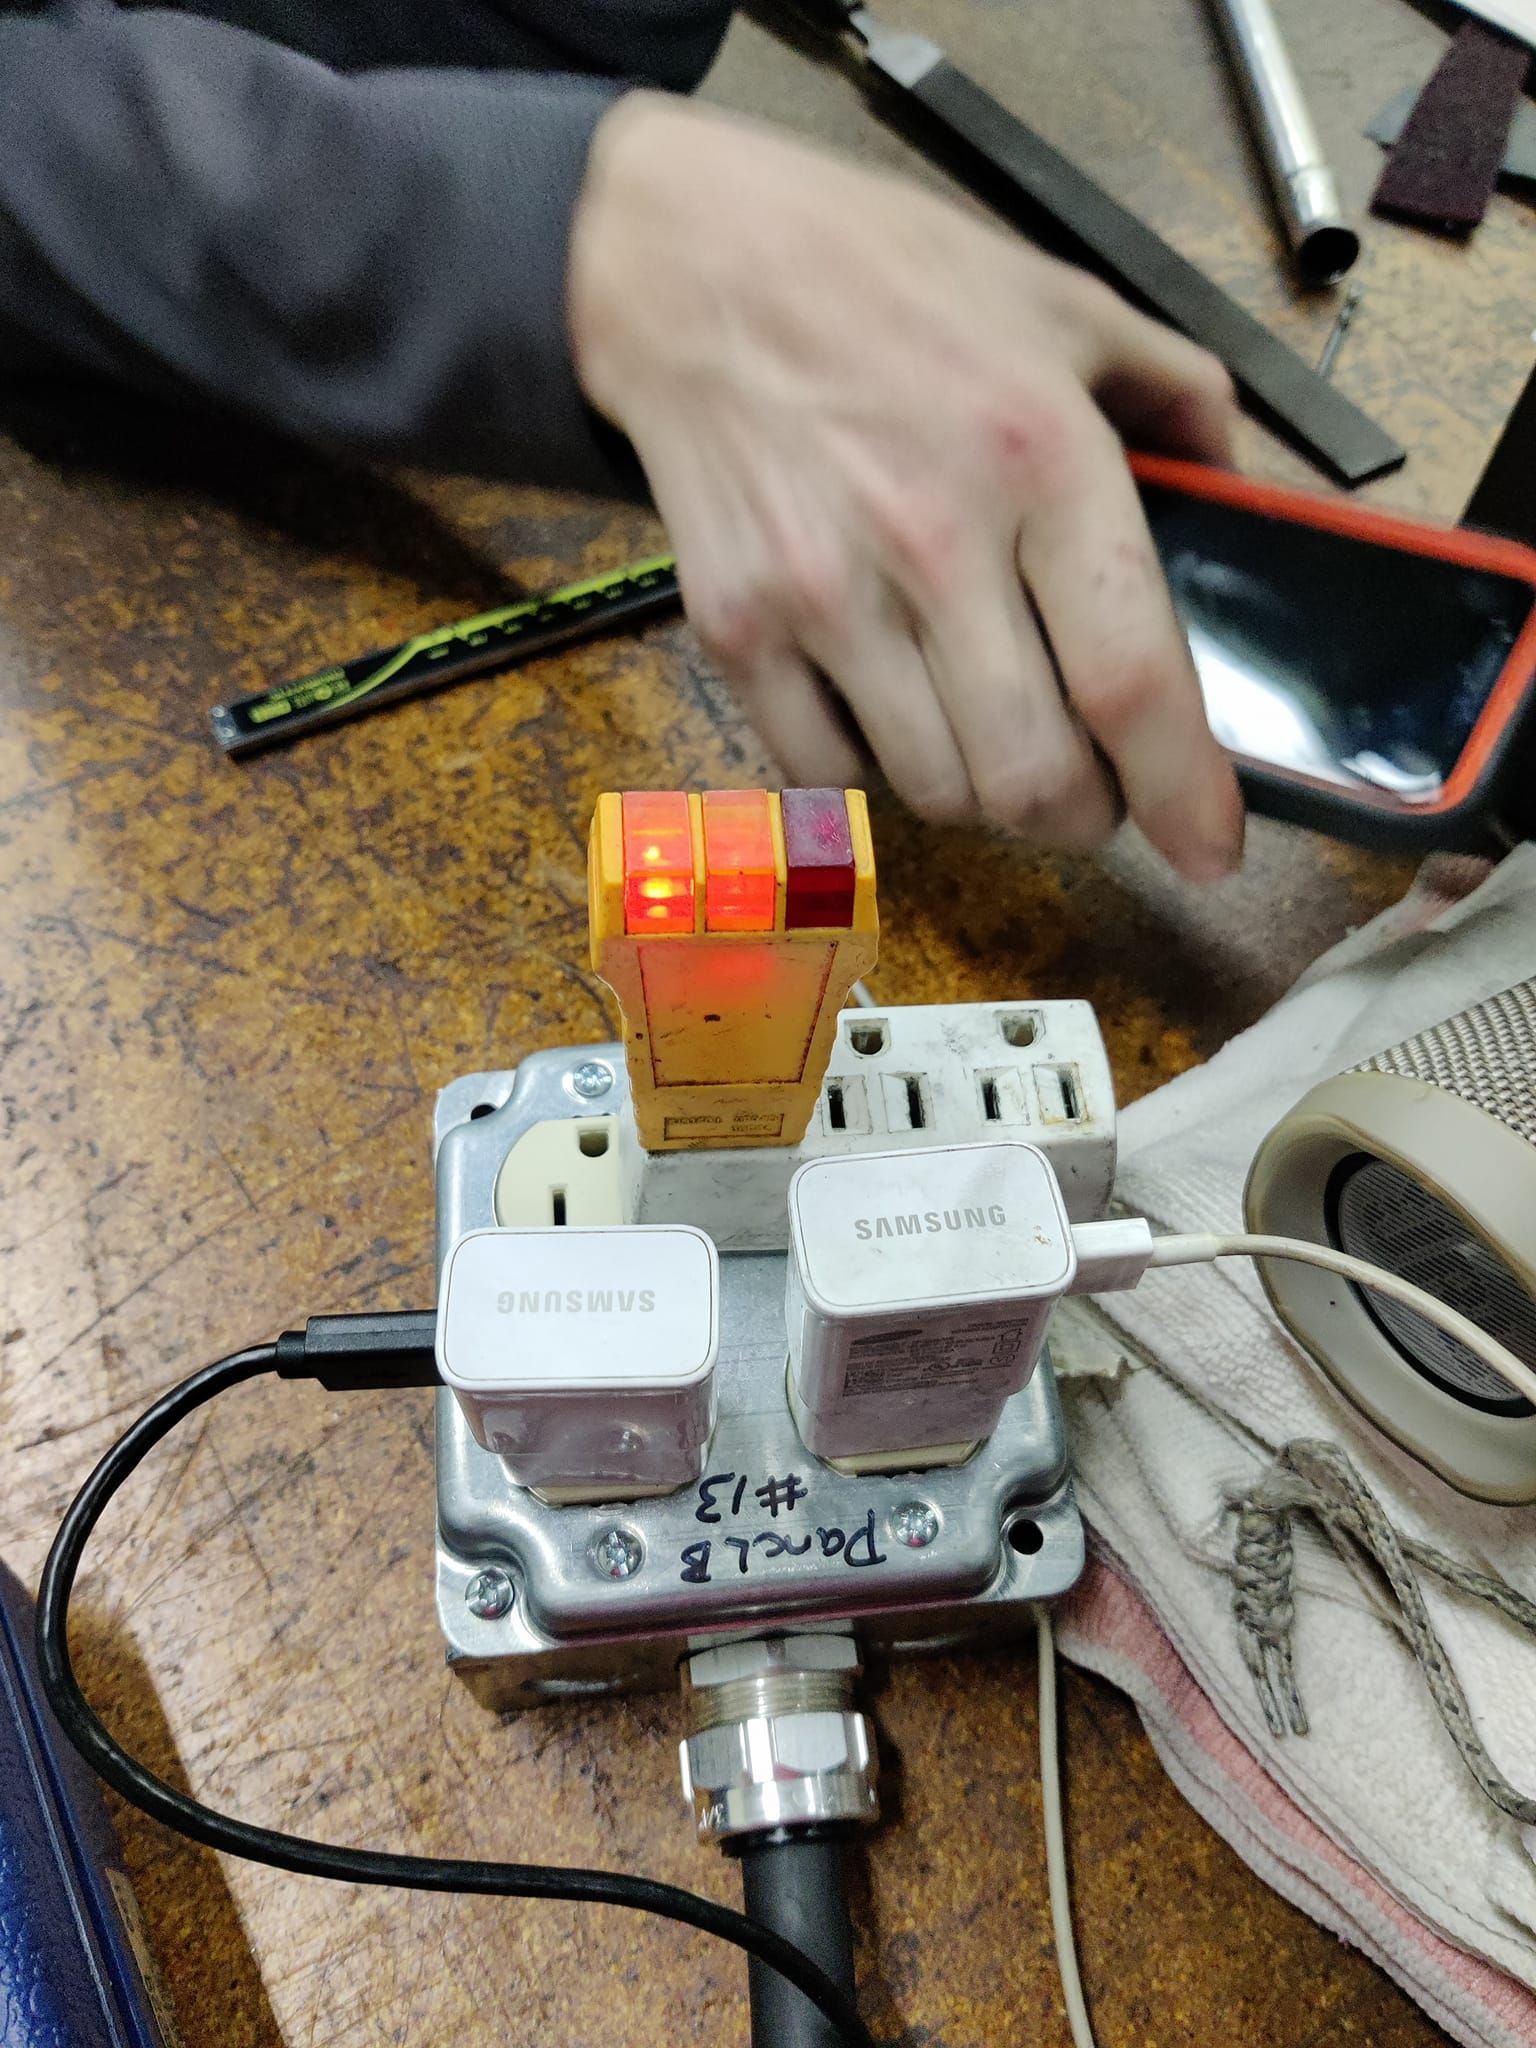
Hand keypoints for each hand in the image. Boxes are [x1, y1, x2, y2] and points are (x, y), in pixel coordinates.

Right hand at [568, 93, 1243, 880]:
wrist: (693, 266)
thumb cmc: (886, 279)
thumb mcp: (1065, 301)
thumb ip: (1177, 397)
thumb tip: (1235, 499)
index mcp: (1040, 456)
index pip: (1132, 679)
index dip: (1184, 791)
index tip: (1211, 848)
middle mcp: (932, 541)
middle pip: (1032, 775)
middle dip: (1083, 812)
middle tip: (1092, 786)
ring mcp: (823, 596)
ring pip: (936, 790)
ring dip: (983, 794)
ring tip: (987, 730)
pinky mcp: (738, 629)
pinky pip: (827, 770)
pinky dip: (874, 769)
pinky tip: (889, 707)